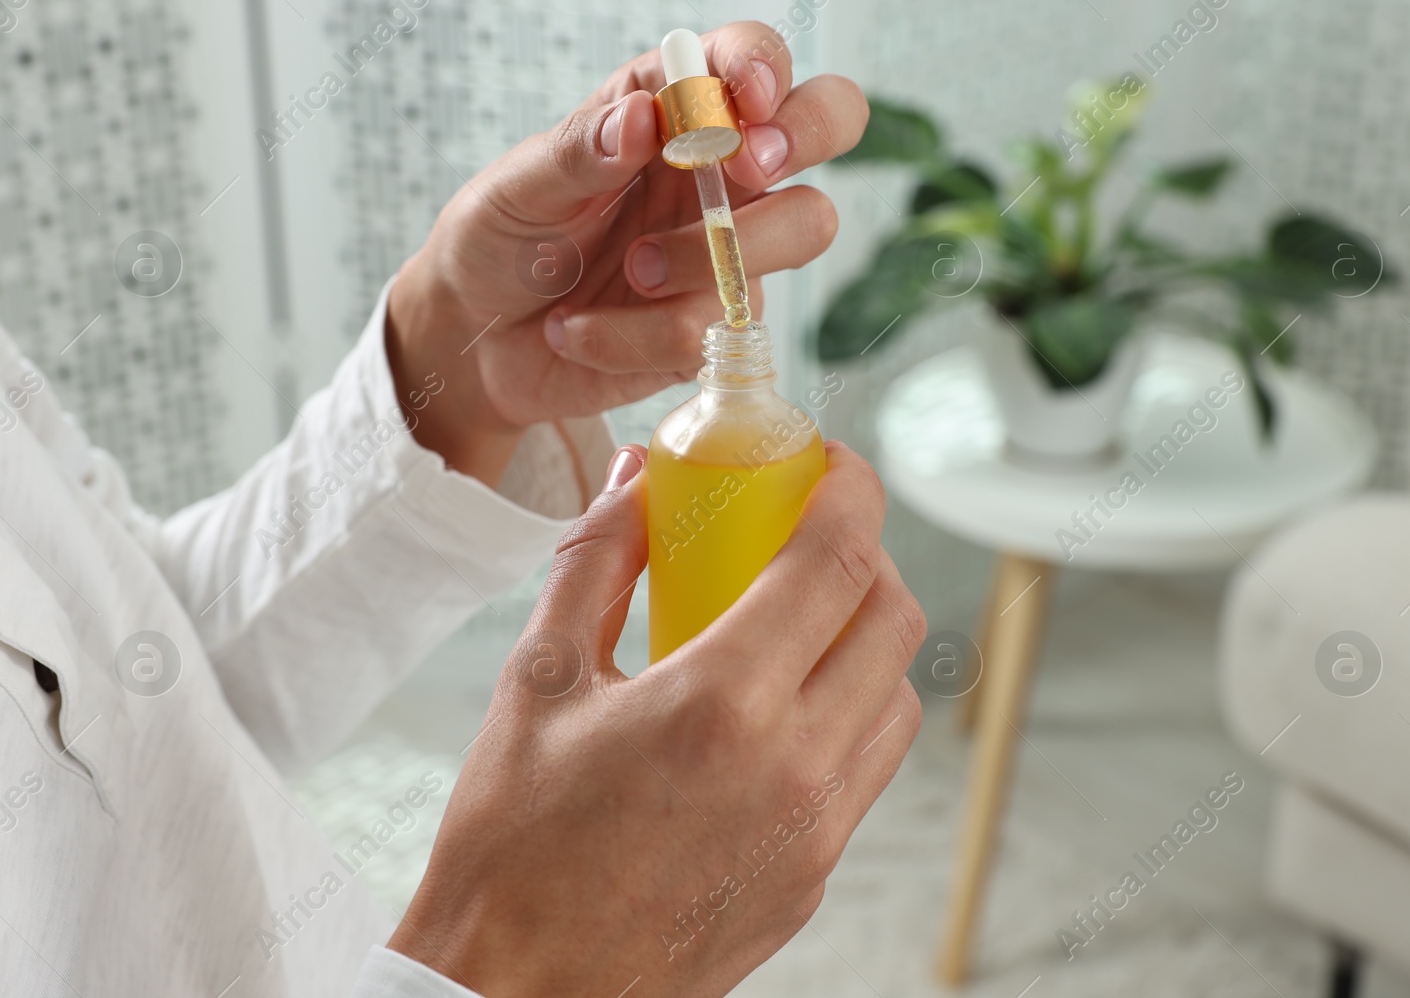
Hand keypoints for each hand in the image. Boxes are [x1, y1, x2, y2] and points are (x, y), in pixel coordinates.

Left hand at [383, 21, 867, 483]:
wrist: (480, 341)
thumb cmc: (501, 241)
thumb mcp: (518, 188)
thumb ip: (581, 152)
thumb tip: (644, 119)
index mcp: (671, 109)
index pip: (749, 58)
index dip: (761, 68)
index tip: (744, 102)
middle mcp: (720, 169)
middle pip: (826, 123)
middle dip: (807, 133)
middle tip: (745, 170)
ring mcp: (732, 247)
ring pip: (802, 227)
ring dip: (708, 254)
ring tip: (629, 269)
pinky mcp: (720, 324)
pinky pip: (712, 329)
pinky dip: (632, 337)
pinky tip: (580, 333)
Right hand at [388, 442, 925, 996]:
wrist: (518, 994)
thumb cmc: (511, 848)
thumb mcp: (536, 682)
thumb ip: (597, 563)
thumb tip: (637, 482)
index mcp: (719, 706)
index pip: (838, 562)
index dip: (850, 491)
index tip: (829, 464)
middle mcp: (791, 769)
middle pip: (894, 621)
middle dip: (865, 556)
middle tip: (806, 538)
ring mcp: (814, 834)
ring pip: (898, 699)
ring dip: (865, 640)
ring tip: (794, 626)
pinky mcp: (812, 881)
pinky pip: (867, 771)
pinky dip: (848, 716)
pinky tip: (777, 712)